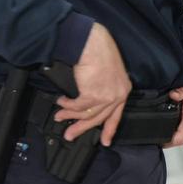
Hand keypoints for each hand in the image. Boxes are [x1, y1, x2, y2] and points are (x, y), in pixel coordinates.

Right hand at [52, 23, 131, 145]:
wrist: (92, 42)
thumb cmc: (99, 50)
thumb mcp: (108, 71)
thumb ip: (103, 86)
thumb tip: (88, 101)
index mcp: (123, 88)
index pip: (117, 114)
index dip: (109, 129)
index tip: (105, 141)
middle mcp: (117, 94)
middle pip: (99, 118)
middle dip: (81, 128)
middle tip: (69, 135)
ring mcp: (106, 96)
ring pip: (86, 114)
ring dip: (69, 116)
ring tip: (59, 116)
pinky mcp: (93, 94)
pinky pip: (77, 106)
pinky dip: (67, 106)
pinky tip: (62, 102)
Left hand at [164, 65, 182, 147]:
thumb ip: (181, 91)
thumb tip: (173, 95)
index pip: (181, 138)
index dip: (168, 141)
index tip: (157, 138)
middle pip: (180, 140)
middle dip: (167, 138)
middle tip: (155, 131)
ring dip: (172, 134)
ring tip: (162, 126)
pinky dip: (177, 130)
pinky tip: (171, 123)